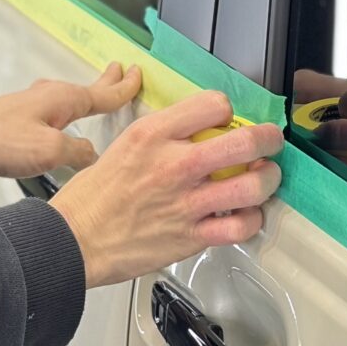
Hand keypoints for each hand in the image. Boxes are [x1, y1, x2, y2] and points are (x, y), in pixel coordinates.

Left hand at [0, 62, 142, 186]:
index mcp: (62, 100)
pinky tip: (65, 137)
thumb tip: (92, 155)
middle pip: (87, 91)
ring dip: (87, 103)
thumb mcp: (49, 150)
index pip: (104, 93)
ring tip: (99, 101)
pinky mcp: (18, 133)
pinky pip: (53, 126)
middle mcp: (49, 102)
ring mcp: (32, 116)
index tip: (138, 74)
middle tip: (121, 70)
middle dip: (107, 83)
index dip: (124, 87)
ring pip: (69, 108)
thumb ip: (78, 153)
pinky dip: (68, 126)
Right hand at [49, 91, 284, 288]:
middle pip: (245, 142)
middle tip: (271, 141)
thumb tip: (199, 127)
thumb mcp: (124, 144)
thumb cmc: (94, 197)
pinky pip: (241, 227)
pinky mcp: (191, 237)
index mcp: (154, 135)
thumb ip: (164, 133)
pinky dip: (253, 219)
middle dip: (269, 139)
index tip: (227, 119)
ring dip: (269, 179)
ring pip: (253, 186)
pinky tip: (246, 214)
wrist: (75, 240)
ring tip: (265, 177)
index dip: (227, 109)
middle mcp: (175, 165)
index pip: (213, 104)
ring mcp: (186, 203)